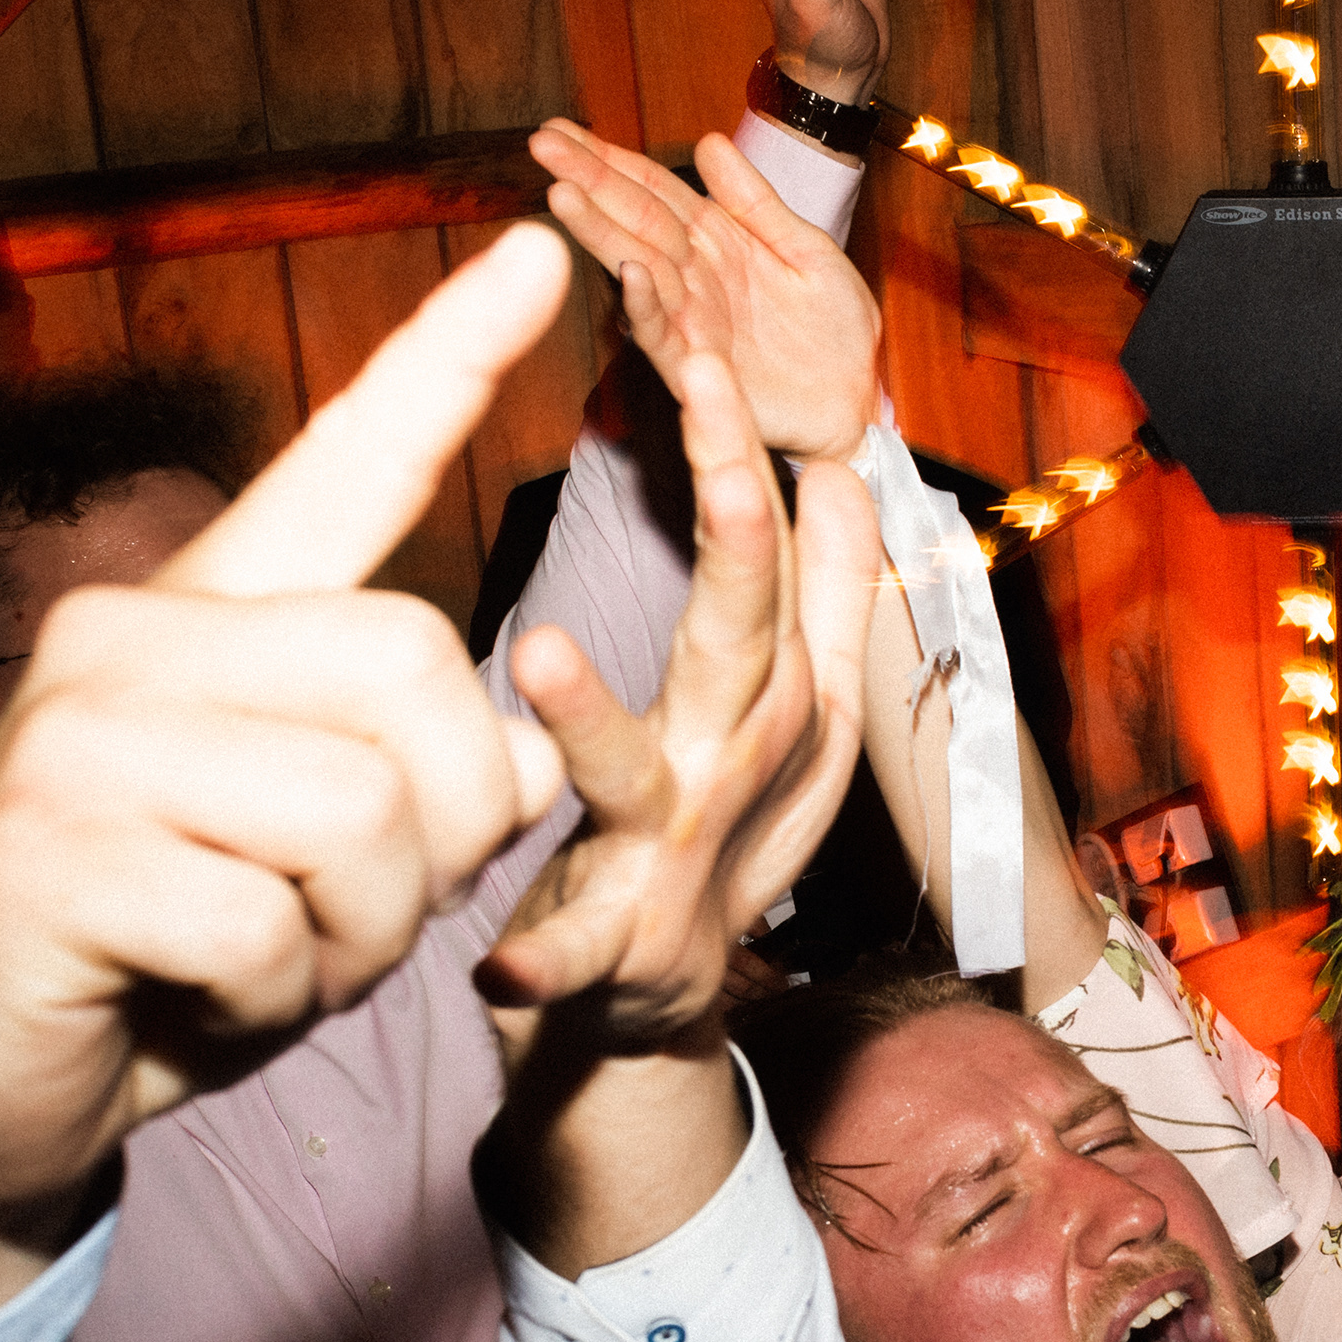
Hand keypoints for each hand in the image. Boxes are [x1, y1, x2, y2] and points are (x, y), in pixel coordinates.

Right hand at [0, 233, 573, 1339]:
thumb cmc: (180, 958)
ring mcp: (79, 728)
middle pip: (422, 674)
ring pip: (365, 811)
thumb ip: (431, 780)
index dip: (452, 361)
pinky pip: (272, 923)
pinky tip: (192, 998)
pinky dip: (271, 997)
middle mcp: (133, 632)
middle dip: (443, 836)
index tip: (546, 251)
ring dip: (358, 935)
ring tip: (261, 959)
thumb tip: (537, 751)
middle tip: (347, 916)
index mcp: (213, 615)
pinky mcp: (49, 847)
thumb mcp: (342, 863)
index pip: (349, 459)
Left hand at [477, 343, 872, 1056]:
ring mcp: (683, 855)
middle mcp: (745, 763)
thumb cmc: (716, 834)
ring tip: (540, 651)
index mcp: (781, 696)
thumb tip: (845, 476)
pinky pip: (576, 952)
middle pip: (746, 630)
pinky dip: (544, 959)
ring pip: (648, 778)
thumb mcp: (794, 712)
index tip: (706, 333)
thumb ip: (823, 599)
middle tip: (705, 409)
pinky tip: (496, 962)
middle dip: (732, 520)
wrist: (661, 1007)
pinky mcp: (620, 949)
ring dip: (597, 726)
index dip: (744, 442)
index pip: (774, 548)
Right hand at [530, 120, 882, 467]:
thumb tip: (709, 143)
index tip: (561, 128)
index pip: (654, 190)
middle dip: (589, 183)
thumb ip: (756, 203)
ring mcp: (695, 322)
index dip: (610, 158)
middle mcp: (696, 277)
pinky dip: (648, 305)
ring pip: (640, 270)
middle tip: (543, 146)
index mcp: (717, 241)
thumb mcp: (806, 250)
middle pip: (636, 221)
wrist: (860, 401)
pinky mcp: (703, 370)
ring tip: (564, 197)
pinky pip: (668, 336)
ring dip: (601, 234)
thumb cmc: (835, 330)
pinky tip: (630, 271)